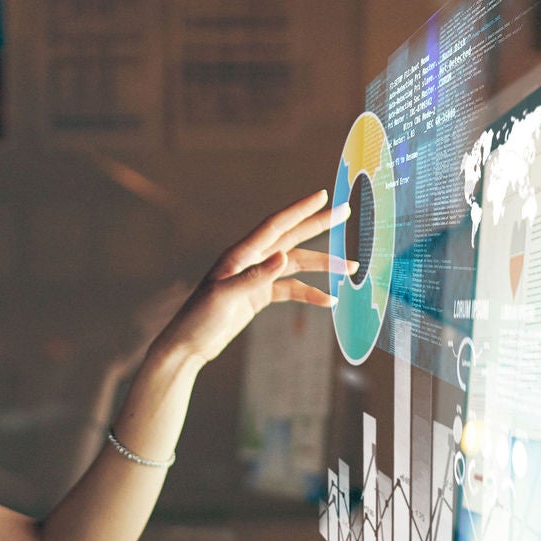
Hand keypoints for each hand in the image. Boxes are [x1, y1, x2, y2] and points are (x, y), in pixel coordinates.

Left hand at [155, 191, 346, 367]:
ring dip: (323, 266)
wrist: (188, 344)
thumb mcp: (225, 297)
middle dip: (319, 225)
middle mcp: (251, 260)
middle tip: (346, 212)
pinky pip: (290, 289)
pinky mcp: (258, 296)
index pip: (276, 225)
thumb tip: (283, 257)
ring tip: (351, 268)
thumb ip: (254, 277)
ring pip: (296, 264)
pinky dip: (309, 293)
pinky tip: (328, 300)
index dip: (300, 210)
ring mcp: (256, 277)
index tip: (323, 196)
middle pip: (292, 237)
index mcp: (241, 254)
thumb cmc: (199, 318)